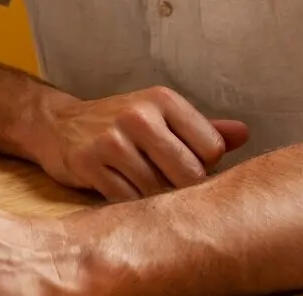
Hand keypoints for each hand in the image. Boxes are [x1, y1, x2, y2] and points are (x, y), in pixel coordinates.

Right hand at [33, 86, 248, 200]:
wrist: (58, 124)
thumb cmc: (120, 124)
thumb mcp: (160, 115)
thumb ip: (203, 128)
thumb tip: (244, 134)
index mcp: (162, 100)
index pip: (212, 149)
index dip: (204, 166)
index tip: (186, 165)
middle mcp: (137, 116)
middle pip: (189, 174)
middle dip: (182, 187)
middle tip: (167, 183)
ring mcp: (111, 140)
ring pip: (159, 191)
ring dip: (156, 198)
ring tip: (145, 186)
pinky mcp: (89, 164)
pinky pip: (128, 200)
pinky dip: (131, 203)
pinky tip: (123, 190)